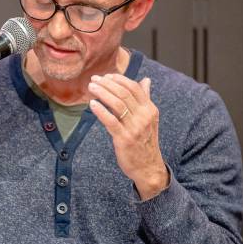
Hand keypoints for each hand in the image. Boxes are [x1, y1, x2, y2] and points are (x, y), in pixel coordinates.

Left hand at [88, 74, 168, 199]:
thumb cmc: (145, 141)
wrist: (148, 167)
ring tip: (91, 87)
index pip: (134, 88)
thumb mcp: (149, 119)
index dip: (119, 79)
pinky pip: (111, 121)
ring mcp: (134, 128)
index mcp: (150, 109)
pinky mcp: (124, 139)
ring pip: (117, 104)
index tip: (106, 76)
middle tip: (94, 79)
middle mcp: (144, 117)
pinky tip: (92, 104)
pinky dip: (101, 111)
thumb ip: (145, 98)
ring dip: (102, 93)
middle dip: (107, 84)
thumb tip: (146, 80)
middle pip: (124, 93)